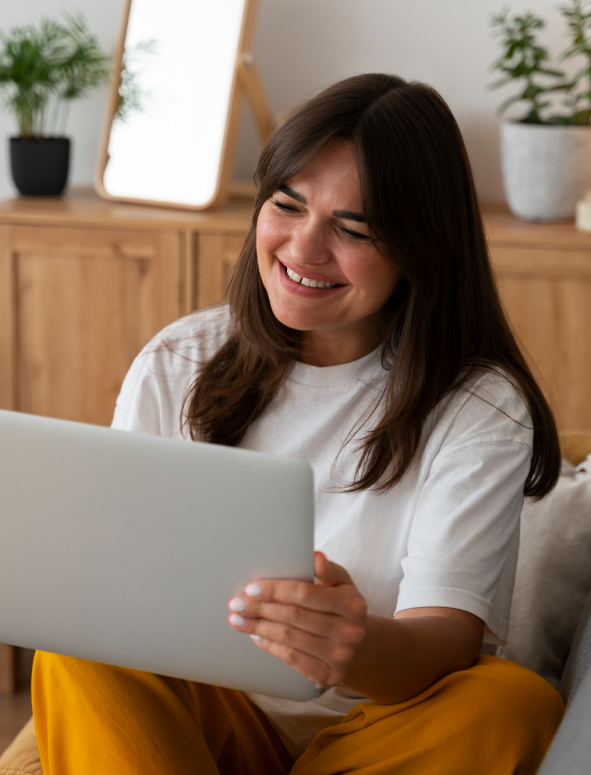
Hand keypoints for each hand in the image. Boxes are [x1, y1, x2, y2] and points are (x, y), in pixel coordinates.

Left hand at [228, 552, 367, 686]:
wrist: (358, 643)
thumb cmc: (340, 605)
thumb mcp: (341, 583)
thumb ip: (327, 570)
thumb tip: (314, 557)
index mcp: (352, 604)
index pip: (306, 594)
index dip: (276, 590)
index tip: (251, 587)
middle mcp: (350, 632)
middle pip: (294, 617)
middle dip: (260, 608)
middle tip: (236, 603)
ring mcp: (341, 656)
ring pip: (290, 638)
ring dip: (259, 627)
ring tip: (239, 619)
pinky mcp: (329, 676)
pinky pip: (292, 659)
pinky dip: (270, 646)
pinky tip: (255, 636)